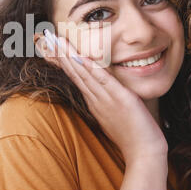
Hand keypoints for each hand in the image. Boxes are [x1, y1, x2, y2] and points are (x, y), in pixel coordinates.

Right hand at [37, 29, 167, 163]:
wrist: (144, 153)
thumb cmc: (132, 135)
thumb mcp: (114, 113)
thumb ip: (106, 100)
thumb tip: (101, 91)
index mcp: (94, 100)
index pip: (75, 75)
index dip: (63, 59)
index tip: (52, 45)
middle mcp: (95, 98)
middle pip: (74, 71)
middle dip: (60, 53)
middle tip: (46, 36)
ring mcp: (105, 99)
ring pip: (82, 73)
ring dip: (68, 56)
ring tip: (56, 40)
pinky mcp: (119, 98)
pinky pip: (102, 80)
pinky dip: (89, 67)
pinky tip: (79, 56)